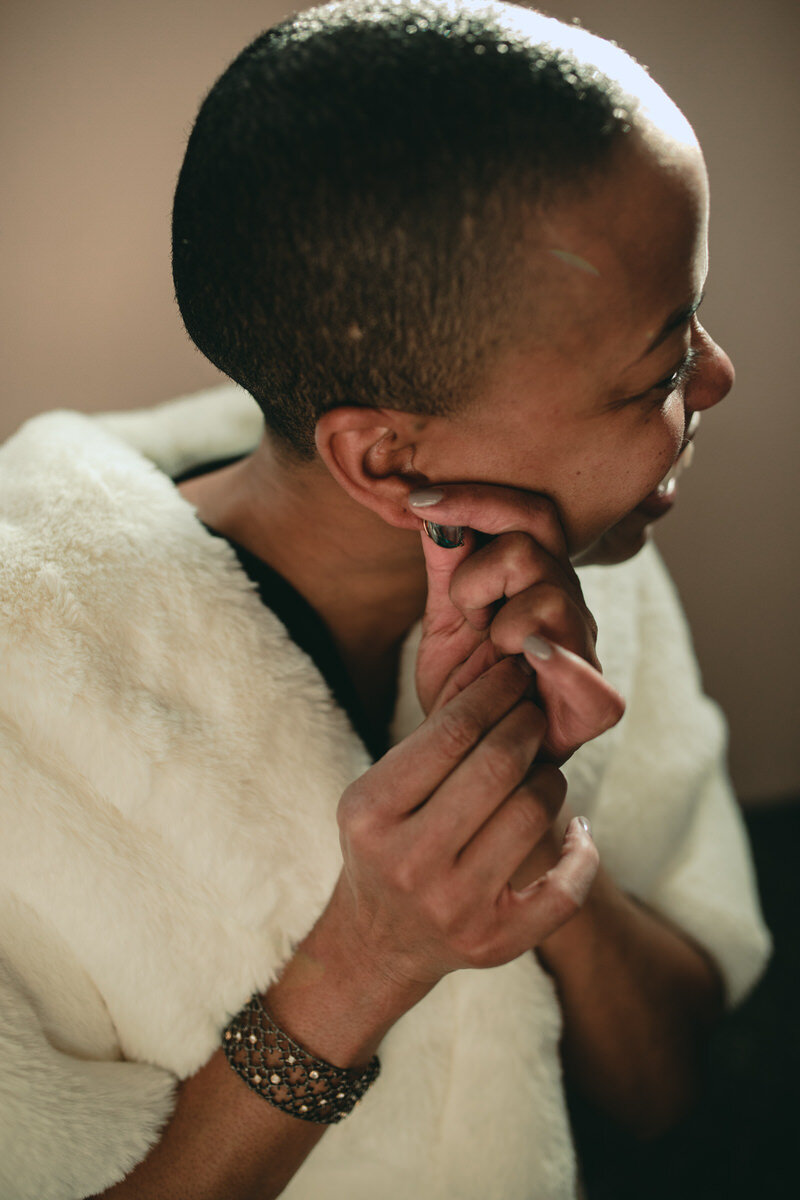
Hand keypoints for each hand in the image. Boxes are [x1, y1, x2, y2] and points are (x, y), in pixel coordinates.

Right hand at [329, 657, 598, 997]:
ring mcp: (453, 906)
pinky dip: (583, 852)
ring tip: (542, 769)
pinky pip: (564, 889)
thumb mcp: (379, 792)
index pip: (451, 733)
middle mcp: (408, 861)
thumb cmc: (386, 844)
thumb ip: (431, 745)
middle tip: (535, 712)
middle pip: (497, 766)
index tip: (516, 675)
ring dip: (550, 778)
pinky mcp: (494, 943)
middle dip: (526, 726)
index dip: (494, 694)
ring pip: (532, 813)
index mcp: (371, 813)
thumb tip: (505, 675)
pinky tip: (579, 830)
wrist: (378, 940)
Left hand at [410, 484, 625, 763]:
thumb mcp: (443, 623)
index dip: (473, 498)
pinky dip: (552, 662)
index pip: (524, 512)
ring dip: (499, 625)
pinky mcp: (595, 702)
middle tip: (466, 616)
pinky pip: (582, 670)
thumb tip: (431, 506)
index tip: (418, 500)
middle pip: (531, 543)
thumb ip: (446, 565)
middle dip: (476, 575)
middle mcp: (567, 603)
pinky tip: (522, 662)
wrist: (472, 764)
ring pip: (547, 594)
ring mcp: (583, 649)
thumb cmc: (465, 691)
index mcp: (536, 579)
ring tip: (492, 656)